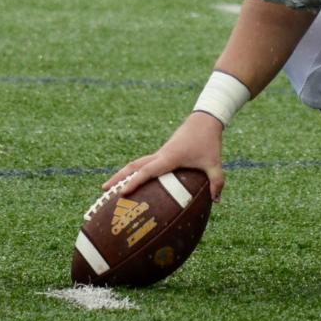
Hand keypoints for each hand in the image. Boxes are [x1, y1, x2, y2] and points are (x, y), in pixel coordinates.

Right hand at [101, 111, 225, 200]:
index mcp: (169, 157)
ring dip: (122, 174)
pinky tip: (132, 183)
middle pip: (133, 166)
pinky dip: (134, 172)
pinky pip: (144, 164)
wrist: (205, 119)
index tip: (121, 193)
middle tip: (103, 192)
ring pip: (136, 164)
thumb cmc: (209, 141)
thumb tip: (216, 201)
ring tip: (108, 189)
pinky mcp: (162, 153)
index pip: (147, 171)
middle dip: (118, 178)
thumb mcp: (214, 163)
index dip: (134, 182)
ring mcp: (159, 153)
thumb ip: (216, 181)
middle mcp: (160, 155)